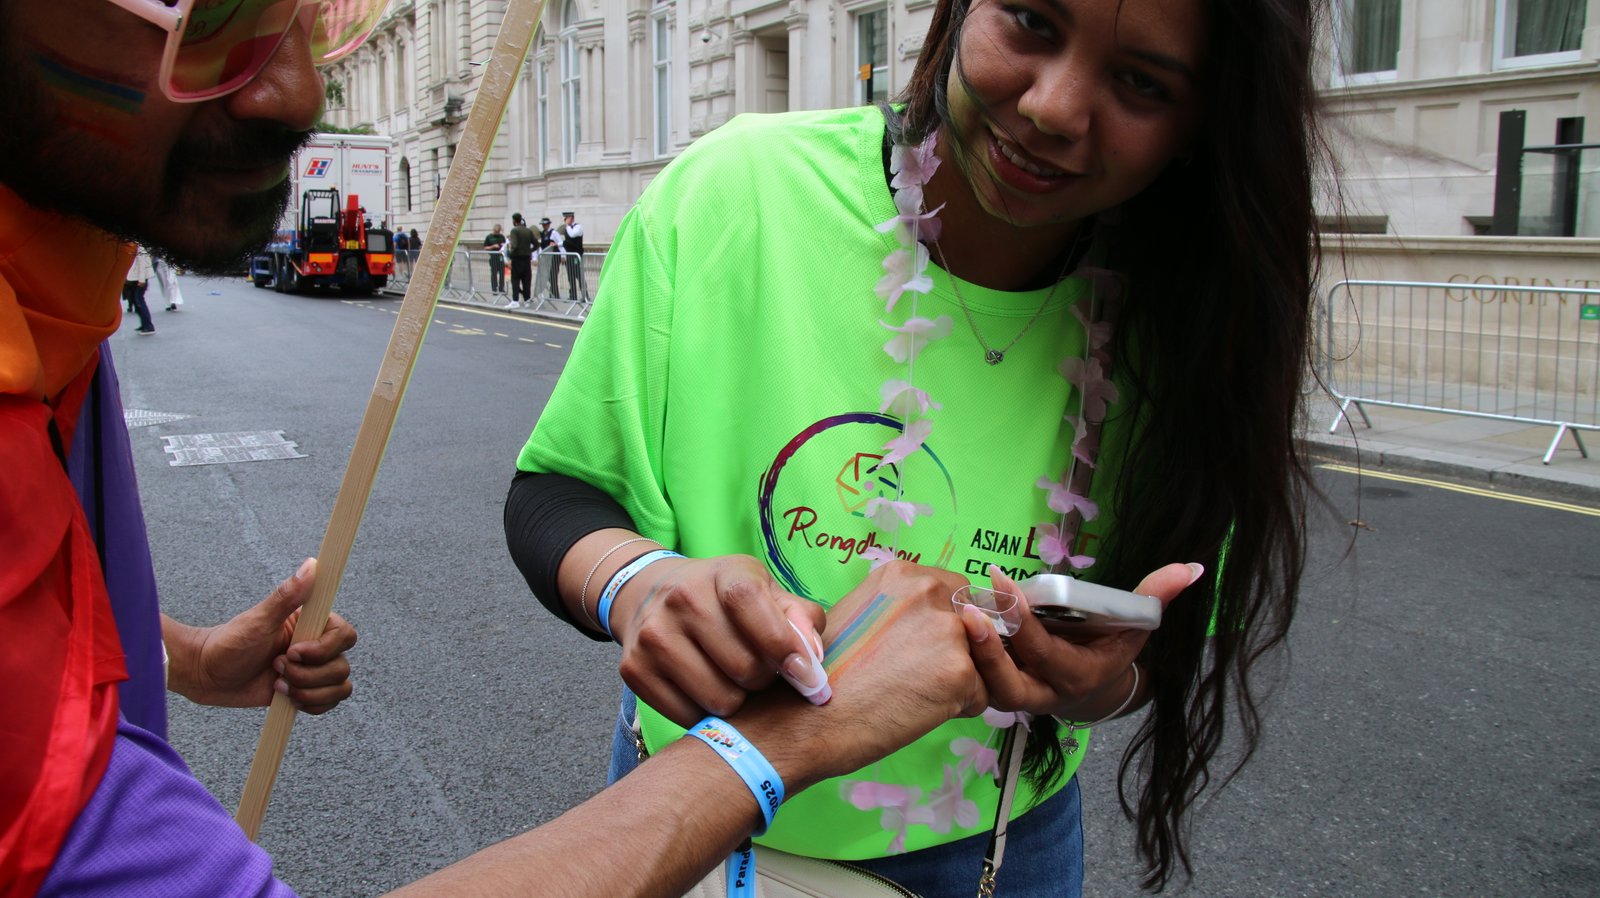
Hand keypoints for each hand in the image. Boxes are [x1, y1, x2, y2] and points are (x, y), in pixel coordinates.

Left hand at [166, 558, 357, 713]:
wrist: (206, 675)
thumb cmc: (228, 643)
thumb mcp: (258, 620)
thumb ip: (287, 594)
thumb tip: (312, 565)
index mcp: (311, 624)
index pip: (345, 635)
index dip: (324, 648)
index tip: (292, 651)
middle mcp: (316, 646)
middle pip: (341, 666)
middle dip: (308, 674)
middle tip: (276, 667)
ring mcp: (312, 671)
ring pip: (338, 687)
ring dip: (306, 690)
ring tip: (278, 683)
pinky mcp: (305, 691)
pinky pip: (328, 703)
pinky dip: (310, 704)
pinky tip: (285, 696)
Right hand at [608, 554, 826, 726]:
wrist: (653, 596)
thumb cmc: (726, 601)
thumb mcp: (766, 592)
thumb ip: (799, 618)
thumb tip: (813, 658)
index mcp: (722, 573)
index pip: (750, 603)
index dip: (784, 644)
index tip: (808, 675)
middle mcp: (681, 598)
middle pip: (744, 667)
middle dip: (765, 679)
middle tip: (760, 671)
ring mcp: (653, 635)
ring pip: (720, 699)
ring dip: (738, 700)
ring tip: (734, 681)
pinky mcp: (634, 669)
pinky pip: (689, 717)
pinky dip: (707, 715)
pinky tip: (707, 691)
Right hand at [736, 560, 991, 789]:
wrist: (805, 721)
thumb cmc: (826, 678)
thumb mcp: (862, 618)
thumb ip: (903, 611)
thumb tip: (940, 624)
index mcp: (902, 574)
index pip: (955, 593)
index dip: (943, 627)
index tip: (918, 651)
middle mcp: (928, 590)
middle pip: (975, 624)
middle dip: (957, 652)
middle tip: (912, 677)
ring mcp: (947, 629)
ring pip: (981, 661)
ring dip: (958, 682)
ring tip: (910, 695)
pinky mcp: (960, 671)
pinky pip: (982, 695)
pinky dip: (957, 710)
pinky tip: (914, 712)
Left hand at [970, 563, 1202, 718]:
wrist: (1091, 685)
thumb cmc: (1112, 645)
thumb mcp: (1136, 624)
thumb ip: (1156, 595)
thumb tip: (1192, 567)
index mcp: (1077, 677)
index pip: (1047, 654)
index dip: (1024, 622)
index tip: (1003, 581)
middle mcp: (1044, 693)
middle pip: (1009, 685)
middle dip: (989, 650)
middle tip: (968, 609)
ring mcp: (1016, 694)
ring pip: (984, 689)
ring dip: (968, 656)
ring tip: (953, 616)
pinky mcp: (993, 687)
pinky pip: (971, 676)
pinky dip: (959, 652)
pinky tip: (943, 617)